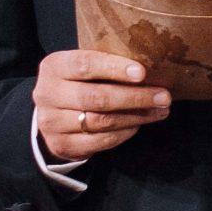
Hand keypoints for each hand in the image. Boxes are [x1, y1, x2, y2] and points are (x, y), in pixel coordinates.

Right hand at [33, 48, 170, 159]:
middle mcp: (47, 94)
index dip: (114, 68)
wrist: (50, 115)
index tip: (142, 73)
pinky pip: (100, 140)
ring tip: (160, 110)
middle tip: (163, 96)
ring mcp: (52, 123)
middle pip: (96, 97)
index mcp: (54, 67)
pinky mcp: (61, 145)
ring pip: (101, 121)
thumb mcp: (81, 68)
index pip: (84, 65)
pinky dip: (124, 133)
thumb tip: (151, 65)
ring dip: (136, 116)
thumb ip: (105, 65)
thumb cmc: (75, 84)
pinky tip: (139, 124)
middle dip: (135, 97)